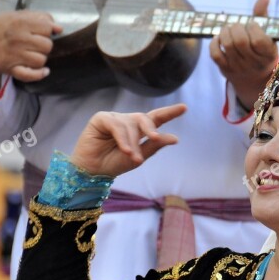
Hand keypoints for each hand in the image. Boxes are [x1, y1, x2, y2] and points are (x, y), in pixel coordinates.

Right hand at [0, 11, 62, 96]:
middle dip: (45, 45)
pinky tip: (43, 71)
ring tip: (33, 54)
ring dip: (40, 58)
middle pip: (47, 45)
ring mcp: (14, 54)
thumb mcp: (17, 16)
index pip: (47, 28)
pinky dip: (39, 74)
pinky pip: (31, 75)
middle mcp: (17, 38)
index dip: (48, 31)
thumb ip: (39, 18)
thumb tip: (59, 28)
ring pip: (41, 60)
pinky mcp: (11, 68)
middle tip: (36, 44)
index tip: (42, 32)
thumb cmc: (2, 28)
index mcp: (20, 23)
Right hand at [70, 104, 186, 176]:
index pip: (157, 118)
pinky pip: (116, 125)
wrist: (93, 171)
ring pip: (130, 125)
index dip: (170, 112)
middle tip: (155, 138)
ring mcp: (115, 118)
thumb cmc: (115, 164)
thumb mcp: (139, 157)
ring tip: (132, 157)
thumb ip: (155, 146)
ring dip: (133, 142)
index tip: (185, 107)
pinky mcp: (101, 118)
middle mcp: (128, 121)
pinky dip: (123, 138)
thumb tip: (175, 138)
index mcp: (139, 129)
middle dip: (151, 128)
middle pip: (145, 118)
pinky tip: (125, 150)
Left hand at [209, 0, 278, 110]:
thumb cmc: (262, 51)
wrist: (255, 80)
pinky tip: (219, 39)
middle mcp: (254, 64)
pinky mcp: (225, 70)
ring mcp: (239, 68)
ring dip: (225, 32)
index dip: (252, 28)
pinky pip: (215, 54)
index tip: (252, 25)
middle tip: (237, 26)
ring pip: (227, 45)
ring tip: (228, 30)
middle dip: (236, 28)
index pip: (258, 40)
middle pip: (240, 42)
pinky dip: (215, 43)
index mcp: (268, 54)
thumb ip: (263, 16)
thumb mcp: (268, 36)